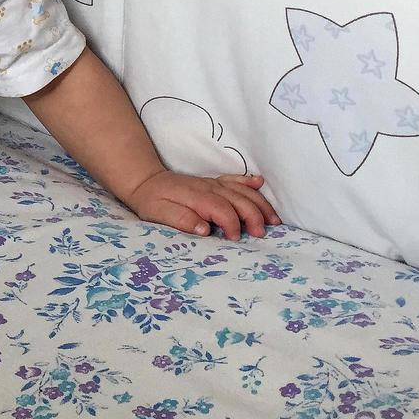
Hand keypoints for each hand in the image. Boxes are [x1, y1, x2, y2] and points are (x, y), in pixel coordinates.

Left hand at [121, 170, 279, 240]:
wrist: (145, 181)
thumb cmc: (152, 201)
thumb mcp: (158, 214)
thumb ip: (181, 219)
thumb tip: (204, 230)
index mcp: (197, 198)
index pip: (223, 210)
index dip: (233, 225)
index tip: (236, 239)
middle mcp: (209, 188)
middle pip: (239, 199)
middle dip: (254, 216)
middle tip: (262, 233)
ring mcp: (213, 183)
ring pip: (243, 190)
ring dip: (259, 203)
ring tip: (273, 219)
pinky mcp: (213, 182)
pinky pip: (234, 179)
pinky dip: (249, 181)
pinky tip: (260, 182)